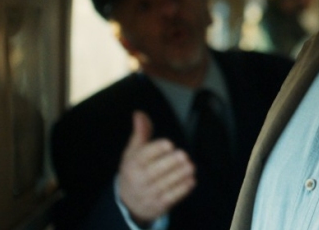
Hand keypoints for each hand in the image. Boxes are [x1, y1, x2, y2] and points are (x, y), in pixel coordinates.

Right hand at [118, 111, 195, 225]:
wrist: (128, 202)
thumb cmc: (134, 170)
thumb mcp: (133, 152)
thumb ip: (141, 133)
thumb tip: (139, 113)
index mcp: (131, 165)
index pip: (142, 157)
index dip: (156, 150)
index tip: (169, 143)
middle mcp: (138, 180)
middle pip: (154, 172)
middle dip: (170, 163)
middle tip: (184, 155)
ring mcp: (147, 194)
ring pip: (164, 185)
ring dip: (179, 176)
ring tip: (190, 166)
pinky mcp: (157, 205)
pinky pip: (170, 198)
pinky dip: (182, 190)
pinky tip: (191, 180)